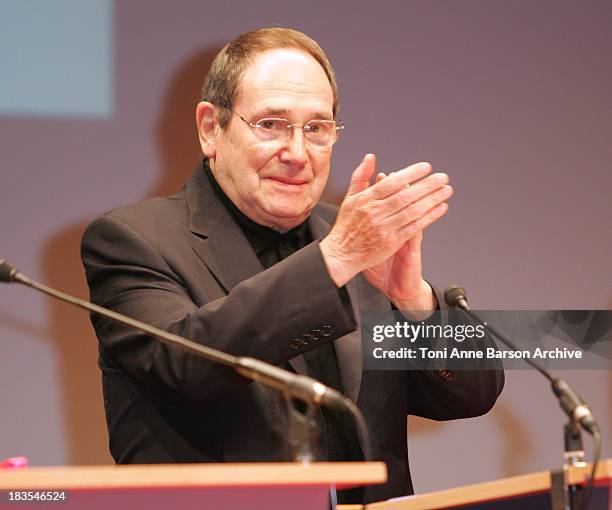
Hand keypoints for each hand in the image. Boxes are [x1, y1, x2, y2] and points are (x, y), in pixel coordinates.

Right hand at [320, 154, 451, 287]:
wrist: (341, 255)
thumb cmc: (346, 226)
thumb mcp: (349, 198)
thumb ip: (361, 176)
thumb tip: (370, 157)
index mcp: (366, 199)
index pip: (392, 182)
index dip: (411, 173)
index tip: (425, 167)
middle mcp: (376, 213)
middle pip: (406, 196)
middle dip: (427, 185)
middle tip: (442, 177)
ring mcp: (385, 228)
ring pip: (413, 211)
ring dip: (432, 200)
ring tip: (446, 191)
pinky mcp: (392, 242)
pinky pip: (414, 227)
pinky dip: (429, 217)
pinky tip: (440, 209)